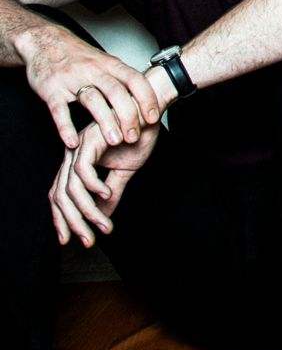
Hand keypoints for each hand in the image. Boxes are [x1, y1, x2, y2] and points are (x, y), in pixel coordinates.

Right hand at [15, 22, 161, 147]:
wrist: (45, 41)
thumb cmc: (79, 56)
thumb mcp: (105, 61)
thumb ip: (123, 79)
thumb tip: (148, 100)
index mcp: (110, 64)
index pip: (135, 79)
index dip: (147, 98)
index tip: (154, 118)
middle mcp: (93, 70)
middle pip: (116, 92)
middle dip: (128, 115)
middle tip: (134, 137)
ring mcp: (71, 79)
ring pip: (92, 100)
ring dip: (105, 122)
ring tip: (115, 141)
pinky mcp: (51, 89)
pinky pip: (59, 109)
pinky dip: (66, 127)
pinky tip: (74, 143)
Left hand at [49, 120, 159, 246]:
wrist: (152, 109)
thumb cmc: (138, 134)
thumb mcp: (125, 171)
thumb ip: (112, 191)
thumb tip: (103, 214)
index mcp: (78, 162)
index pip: (61, 196)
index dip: (63, 220)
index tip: (72, 240)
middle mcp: (72, 155)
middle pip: (61, 196)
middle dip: (73, 222)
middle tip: (88, 240)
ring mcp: (78, 148)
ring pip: (71, 187)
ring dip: (87, 210)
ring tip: (103, 224)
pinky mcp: (89, 140)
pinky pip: (83, 170)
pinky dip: (94, 186)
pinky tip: (107, 194)